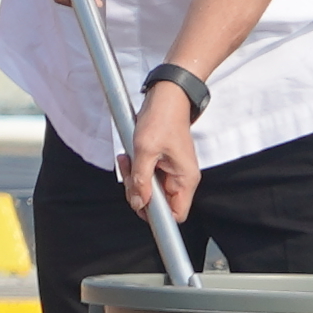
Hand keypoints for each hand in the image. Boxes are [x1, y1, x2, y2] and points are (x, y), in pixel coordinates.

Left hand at [125, 84, 203, 226]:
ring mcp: (172, 171)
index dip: (157, 216)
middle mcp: (181, 178)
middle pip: (159, 203)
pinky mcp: (163, 163)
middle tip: (130, 173)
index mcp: (185, 179)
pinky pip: (148, 175)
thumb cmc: (161, 119)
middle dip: (139, 192)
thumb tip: (139, 203)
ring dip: (135, 178)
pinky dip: (136, 169)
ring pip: (150, 189)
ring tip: (127, 160)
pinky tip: (129, 156)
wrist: (167, 96)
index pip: (176, 214)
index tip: (140, 203)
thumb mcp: (145, 151)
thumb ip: (141, 180)